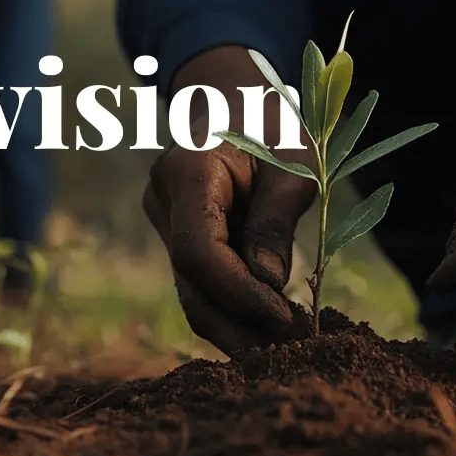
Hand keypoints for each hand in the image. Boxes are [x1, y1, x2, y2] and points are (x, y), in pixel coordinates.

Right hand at [143, 46, 313, 354]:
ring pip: (193, 292)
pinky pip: (202, 285)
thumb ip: (276, 221)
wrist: (235, 99)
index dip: (241, 293)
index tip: (286, 318)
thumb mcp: (292, 162)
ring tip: (287, 353)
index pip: (200, 252)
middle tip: (293, 356)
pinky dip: (234, 311)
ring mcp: (164, 223)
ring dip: (238, 329)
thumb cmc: (271, 123)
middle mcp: (162, 202)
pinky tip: (271, 333)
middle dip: (240, 326)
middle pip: (192, 283)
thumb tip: (270, 286)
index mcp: (186, 172)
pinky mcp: (179, 240)